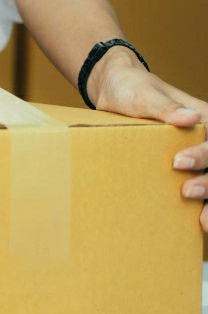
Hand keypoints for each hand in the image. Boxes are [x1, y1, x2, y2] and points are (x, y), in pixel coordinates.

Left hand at [89, 46, 207, 228]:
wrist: (114, 92)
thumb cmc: (132, 89)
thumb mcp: (144, 95)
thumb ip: (165, 107)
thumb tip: (189, 118)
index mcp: (205, 119)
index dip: (206, 155)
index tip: (179, 162)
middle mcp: (205, 139)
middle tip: (187, 191)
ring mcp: (196, 156)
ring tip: (204, 223)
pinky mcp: (181, 169)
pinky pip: (197, 186)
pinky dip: (201, 205)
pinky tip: (198, 224)